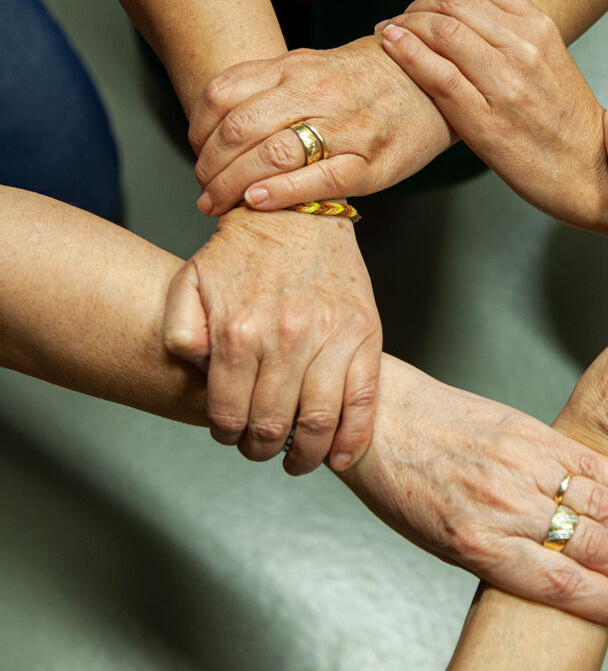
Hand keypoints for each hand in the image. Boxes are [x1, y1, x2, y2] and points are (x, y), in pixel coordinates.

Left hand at [162, 206, 381, 473]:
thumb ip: (180, 330)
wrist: (298, 211)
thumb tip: (195, 368)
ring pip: (318, 421)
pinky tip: (338, 455)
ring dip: (305, 454)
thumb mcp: (189, 281)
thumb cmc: (244, 250)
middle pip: (272, 425)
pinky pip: (363, 400)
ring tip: (296, 459)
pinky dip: (352, 438)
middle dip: (261, 448)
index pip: (229, 413)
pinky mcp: (365, 334)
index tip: (230, 435)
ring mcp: (330, 338)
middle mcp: (285, 338)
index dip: (227, 435)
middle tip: (260, 448)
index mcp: (239, 331)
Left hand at [188, 36, 455, 215]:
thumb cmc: (367, 82)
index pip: (225, 94)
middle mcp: (317, 93)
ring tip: (217, 203)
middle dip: (209, 166)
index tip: (197, 150)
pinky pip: (319, 179)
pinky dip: (280, 193)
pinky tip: (256, 202)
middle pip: (241, 129)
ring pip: (272, 154)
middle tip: (203, 188)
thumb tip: (219, 117)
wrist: (430, 82)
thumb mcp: (314, 66)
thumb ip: (270, 85)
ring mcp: (345, 128)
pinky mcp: (371, 163)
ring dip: (232, 185)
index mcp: (296, 68)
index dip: (198, 128)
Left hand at [340, 356, 607, 625]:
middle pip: (589, 547)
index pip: (560, 586)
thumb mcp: (439, 541)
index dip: (604, 603)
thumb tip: (550, 574)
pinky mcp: (527, 430)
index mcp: (476, 543)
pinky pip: (587, 461)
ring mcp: (519, 464)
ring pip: (598, 504)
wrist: (380, 420)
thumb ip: (497, 556)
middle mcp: (502, 505)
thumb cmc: (401, 485)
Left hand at [378, 0, 607, 233]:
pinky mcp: (484, 120)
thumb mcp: (551, 60)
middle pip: (453, 0)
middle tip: (403, 17)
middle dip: (417, 3)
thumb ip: (514, 33)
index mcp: (541, 28)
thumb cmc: (566, 121)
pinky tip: (391, 45)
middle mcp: (523, 48)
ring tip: (390, 32)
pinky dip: (405, 52)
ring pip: (440, 30)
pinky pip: (436, 74)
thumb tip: (468, 15)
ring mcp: (504, 84)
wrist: (590, 170)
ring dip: (404, 23)